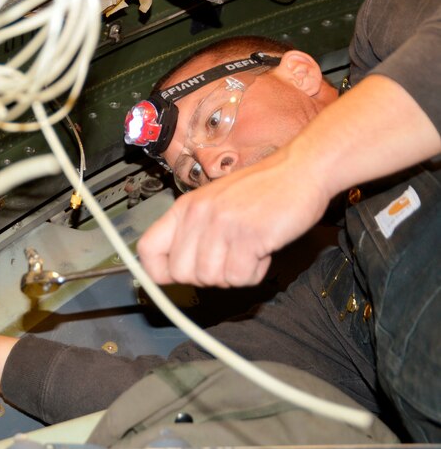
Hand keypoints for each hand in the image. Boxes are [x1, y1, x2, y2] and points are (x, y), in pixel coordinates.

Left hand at [138, 149, 328, 287]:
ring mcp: (222, 225)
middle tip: (228, 258)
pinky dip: (255, 272)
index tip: (175, 275)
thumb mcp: (214, 203)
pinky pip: (240, 277)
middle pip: (181, 273)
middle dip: (206, 276)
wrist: (300, 169)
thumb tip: (173, 269)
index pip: (147, 250)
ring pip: (212, 279)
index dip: (158, 271)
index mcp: (184, 207)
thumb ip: (192, 232)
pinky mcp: (248, 235)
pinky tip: (262, 249)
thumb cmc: (261, 189)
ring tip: (248, 249)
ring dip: (234, 272)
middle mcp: (198, 215)